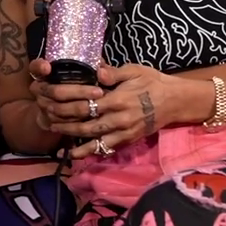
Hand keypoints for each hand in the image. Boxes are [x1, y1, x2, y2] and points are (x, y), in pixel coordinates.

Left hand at [35, 61, 185, 159]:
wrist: (176, 101)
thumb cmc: (153, 82)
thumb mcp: (134, 71)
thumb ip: (113, 72)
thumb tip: (97, 70)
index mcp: (119, 99)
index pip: (88, 105)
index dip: (68, 106)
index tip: (53, 104)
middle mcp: (120, 119)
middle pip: (87, 126)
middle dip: (67, 126)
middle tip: (49, 123)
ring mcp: (125, 132)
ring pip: (95, 141)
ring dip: (76, 143)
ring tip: (59, 142)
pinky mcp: (129, 140)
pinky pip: (107, 148)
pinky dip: (91, 152)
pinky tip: (77, 155)